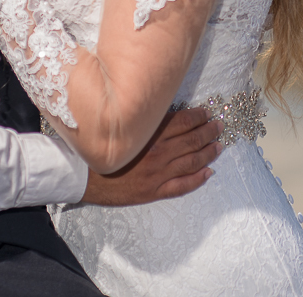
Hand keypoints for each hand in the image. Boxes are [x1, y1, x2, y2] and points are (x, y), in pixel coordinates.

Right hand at [80, 108, 223, 205]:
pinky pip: (182, 186)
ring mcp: (158, 174)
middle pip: (192, 140)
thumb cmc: (100, 148)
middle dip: (209, 132)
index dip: (198, 117)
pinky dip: (198, 180)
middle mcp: (158, 153)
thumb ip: (145, 122)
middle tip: (219, 126)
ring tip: (219, 146)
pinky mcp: (154, 191)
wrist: (82, 176)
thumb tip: (165, 111)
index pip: (183, 122)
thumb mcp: (123, 128)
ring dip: (208, 153)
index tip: (207, 113)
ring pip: (192, 162)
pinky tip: (209, 173)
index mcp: (150, 135)